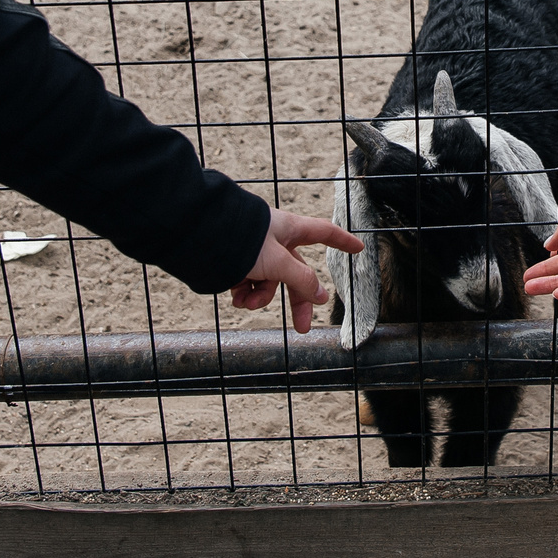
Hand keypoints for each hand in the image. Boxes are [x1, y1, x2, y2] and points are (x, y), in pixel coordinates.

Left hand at [229, 205, 362, 332]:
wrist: (200, 237)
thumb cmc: (243, 240)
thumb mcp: (278, 263)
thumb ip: (301, 279)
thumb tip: (320, 296)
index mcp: (290, 230)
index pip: (324, 233)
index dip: (342, 241)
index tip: (358, 248)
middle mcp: (275, 240)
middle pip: (295, 273)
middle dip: (295, 300)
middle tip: (302, 328)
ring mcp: (256, 252)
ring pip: (269, 282)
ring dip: (260, 297)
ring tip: (246, 301)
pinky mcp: (238, 261)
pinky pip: (250, 283)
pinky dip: (244, 293)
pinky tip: (235, 296)